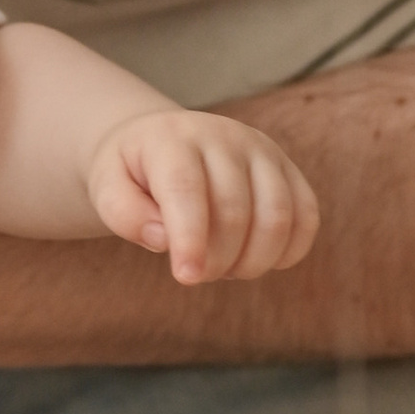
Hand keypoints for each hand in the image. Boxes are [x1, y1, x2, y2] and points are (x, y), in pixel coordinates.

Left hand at [87, 111, 319, 284]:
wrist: (161, 141)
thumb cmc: (132, 173)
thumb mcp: (107, 187)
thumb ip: (123, 213)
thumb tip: (162, 238)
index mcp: (173, 138)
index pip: (188, 190)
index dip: (190, 239)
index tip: (186, 277)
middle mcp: (225, 136)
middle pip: (234, 211)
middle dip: (218, 260)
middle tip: (197, 275)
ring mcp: (263, 150)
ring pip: (278, 216)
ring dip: (254, 260)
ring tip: (226, 269)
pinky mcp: (288, 169)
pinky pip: (307, 216)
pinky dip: (289, 251)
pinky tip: (259, 260)